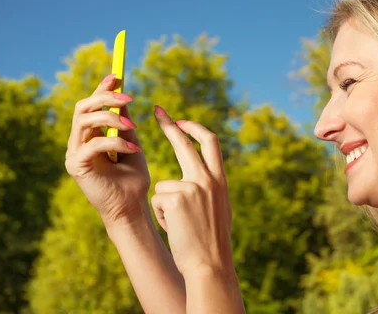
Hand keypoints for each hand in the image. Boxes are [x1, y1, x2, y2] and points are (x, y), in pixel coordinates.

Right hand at [65, 74, 150, 225]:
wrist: (132, 207)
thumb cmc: (132, 178)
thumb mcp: (131, 143)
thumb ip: (123, 121)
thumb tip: (122, 96)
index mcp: (90, 135)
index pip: (90, 104)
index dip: (101, 88)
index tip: (117, 76)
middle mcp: (78, 141)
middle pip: (82, 107)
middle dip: (105, 97)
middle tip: (128, 96)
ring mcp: (74, 153)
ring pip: (84, 120)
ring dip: (111, 118)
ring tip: (133, 127)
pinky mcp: (76, 166)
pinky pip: (92, 144)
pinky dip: (116, 143)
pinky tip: (134, 150)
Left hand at [150, 105, 233, 276]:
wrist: (210, 265)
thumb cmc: (212, 242)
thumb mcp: (219, 208)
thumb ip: (210, 188)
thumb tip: (201, 175)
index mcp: (220, 180)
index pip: (210, 142)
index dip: (195, 129)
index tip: (182, 122)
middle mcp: (208, 179)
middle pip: (184, 143)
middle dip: (169, 125)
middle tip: (157, 111)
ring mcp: (191, 187)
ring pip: (163, 184)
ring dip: (165, 204)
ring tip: (179, 225)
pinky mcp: (174, 198)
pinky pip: (157, 200)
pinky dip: (162, 216)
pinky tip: (175, 229)